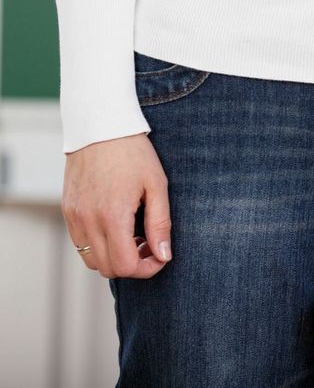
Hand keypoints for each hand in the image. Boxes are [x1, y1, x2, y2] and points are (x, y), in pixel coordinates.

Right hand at [62, 133, 171, 277]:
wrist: (101, 128)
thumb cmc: (134, 153)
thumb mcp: (157, 185)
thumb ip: (160, 224)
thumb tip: (164, 255)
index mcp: (112, 216)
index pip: (125, 266)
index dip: (146, 269)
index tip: (160, 256)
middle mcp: (88, 221)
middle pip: (107, 268)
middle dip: (132, 265)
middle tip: (149, 244)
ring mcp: (74, 217)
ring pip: (91, 260)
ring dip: (114, 257)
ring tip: (134, 235)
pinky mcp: (67, 211)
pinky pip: (80, 243)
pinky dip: (99, 245)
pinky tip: (116, 226)